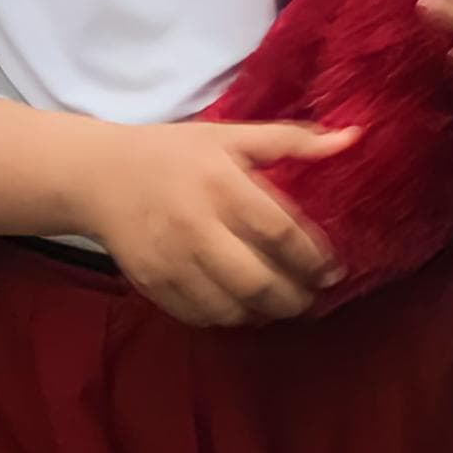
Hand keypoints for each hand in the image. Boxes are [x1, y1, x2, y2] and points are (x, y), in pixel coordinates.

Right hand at [67, 123, 349, 328]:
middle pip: (259, 282)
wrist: (100, 174)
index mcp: (221, 183)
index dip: (314, 259)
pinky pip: (201, 315)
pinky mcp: (152, 284)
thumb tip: (352, 139)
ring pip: (231, 308)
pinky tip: (241, 304)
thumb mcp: (230, 135)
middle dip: (295, 298)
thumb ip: (291, 140)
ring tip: (279, 303)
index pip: (281, 233)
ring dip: (264, 312)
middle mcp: (196, 225)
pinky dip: (228, 317)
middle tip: (311, 296)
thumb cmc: (174, 153)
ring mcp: (171, 260)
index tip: (333, 271)